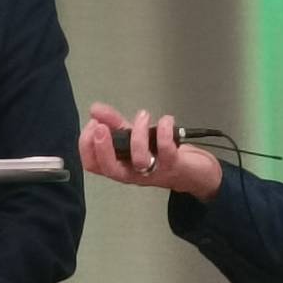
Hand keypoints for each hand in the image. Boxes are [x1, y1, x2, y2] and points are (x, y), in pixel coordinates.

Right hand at [78, 103, 222, 200]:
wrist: (195, 173)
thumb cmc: (161, 156)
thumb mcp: (136, 138)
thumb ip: (115, 124)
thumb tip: (95, 110)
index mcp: (120, 166)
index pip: (93, 165)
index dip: (86, 146)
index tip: (92, 124)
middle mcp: (133, 173)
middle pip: (110, 169)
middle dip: (102, 147)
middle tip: (100, 127)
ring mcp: (153, 171)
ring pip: (139, 159)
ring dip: (138, 133)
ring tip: (142, 116)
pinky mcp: (174, 165)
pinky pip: (166, 150)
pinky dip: (164, 131)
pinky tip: (165, 120)